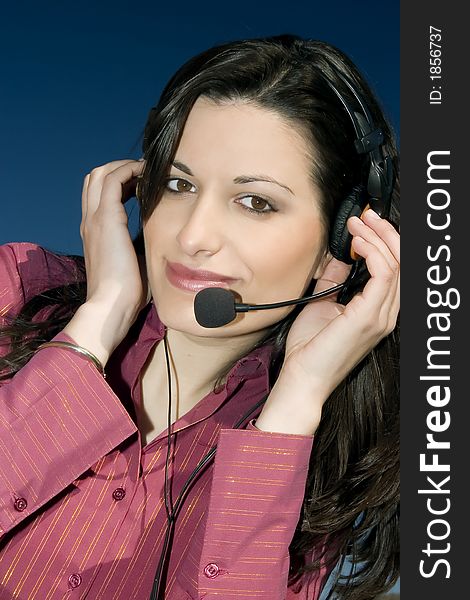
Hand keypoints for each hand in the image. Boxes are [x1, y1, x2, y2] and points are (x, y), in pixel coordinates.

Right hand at [63, 159, 147, 364]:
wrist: (110, 306)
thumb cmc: (125, 295)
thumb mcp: (134, 265)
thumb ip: (141, 250)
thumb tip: (161, 244)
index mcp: (95, 233)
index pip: (98, 195)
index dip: (119, 183)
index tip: (141, 184)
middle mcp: (90, 221)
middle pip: (94, 178)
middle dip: (119, 168)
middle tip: (143, 173)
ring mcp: (95, 219)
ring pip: (100, 174)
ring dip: (123, 166)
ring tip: (145, 170)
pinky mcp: (106, 220)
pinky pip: (114, 181)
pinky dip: (129, 171)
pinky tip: (147, 175)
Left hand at [255, 209, 399, 434]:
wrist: (303, 378)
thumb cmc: (311, 348)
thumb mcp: (324, 303)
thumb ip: (335, 279)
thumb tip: (339, 255)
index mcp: (377, 311)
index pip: (394, 269)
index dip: (384, 241)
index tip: (364, 224)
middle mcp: (386, 314)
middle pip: (401, 263)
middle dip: (385, 233)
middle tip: (365, 217)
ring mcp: (381, 316)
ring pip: (395, 265)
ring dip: (377, 238)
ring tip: (358, 225)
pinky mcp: (369, 317)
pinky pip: (383, 275)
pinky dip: (372, 252)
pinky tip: (356, 244)